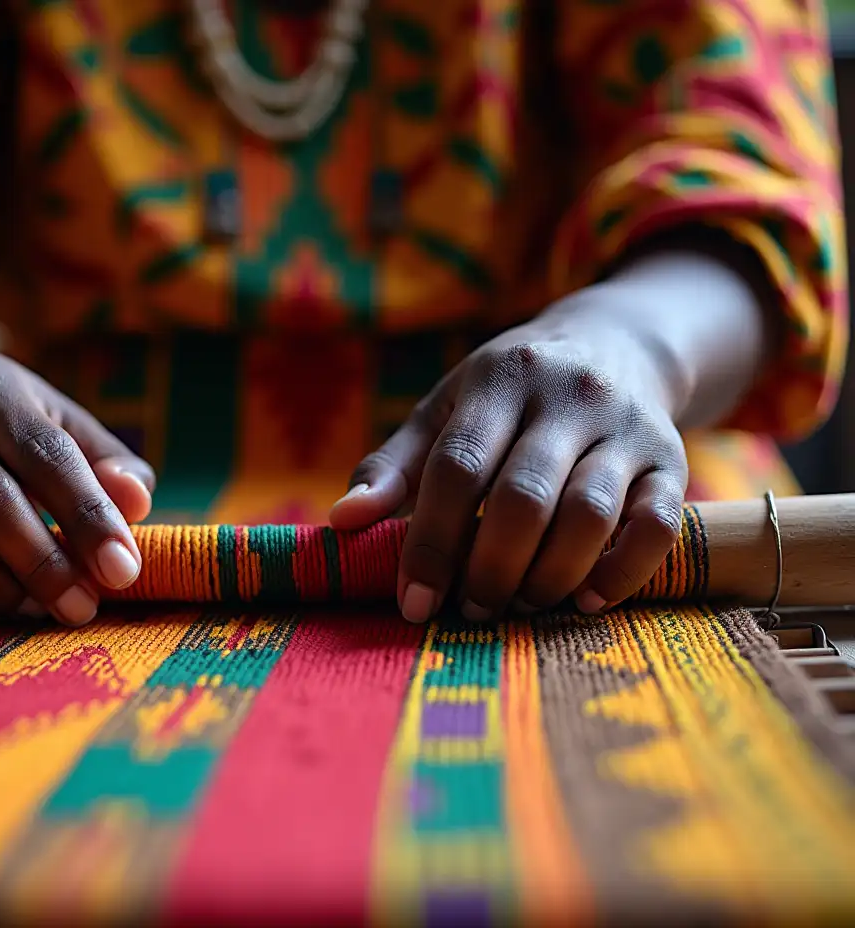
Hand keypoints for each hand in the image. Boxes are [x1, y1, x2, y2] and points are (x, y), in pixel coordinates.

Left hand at [331, 288, 689, 622]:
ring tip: (518, 605)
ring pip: (590, 513)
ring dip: (548, 576)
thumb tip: (342, 524)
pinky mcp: (672, 459)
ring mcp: (625, 427)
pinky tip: (584, 600)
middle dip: (489, 568)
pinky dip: (622, 572)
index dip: (429, 541)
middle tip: (470, 610)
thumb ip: (393, 467)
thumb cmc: (506, 395)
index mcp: (498, 380)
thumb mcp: (444, 411)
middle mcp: (567, 396)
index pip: (457, 467)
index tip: (413, 601)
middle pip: (523, 497)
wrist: (615, 344)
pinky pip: (659, 525)